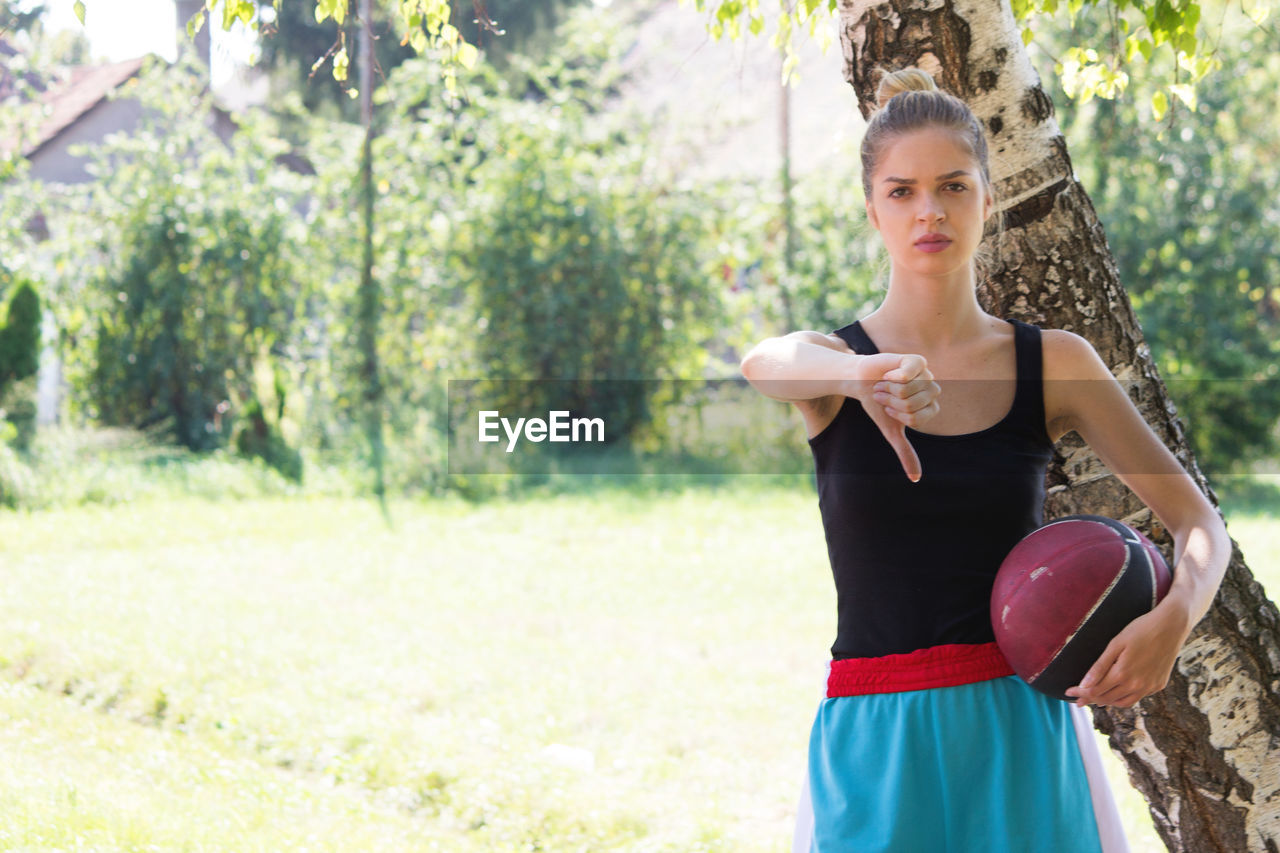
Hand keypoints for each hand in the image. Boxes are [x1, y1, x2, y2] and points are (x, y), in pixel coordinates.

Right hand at [850, 353, 940, 481]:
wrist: (861, 382)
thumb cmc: (877, 405)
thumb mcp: (891, 430)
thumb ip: (906, 452)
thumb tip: (916, 479)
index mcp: (930, 407)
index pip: (918, 419)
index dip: (898, 415)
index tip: (890, 410)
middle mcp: (931, 390)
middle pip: (913, 404)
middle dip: (892, 402)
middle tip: (885, 395)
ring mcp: (926, 374)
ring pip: (908, 389)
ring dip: (889, 389)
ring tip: (884, 384)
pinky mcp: (916, 361)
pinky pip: (908, 373)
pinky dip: (893, 376)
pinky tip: (890, 373)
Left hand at [1063, 602, 1190, 707]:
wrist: (1171, 627)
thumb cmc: (1140, 630)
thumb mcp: (1116, 644)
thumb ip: (1099, 667)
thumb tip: (1084, 685)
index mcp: (1123, 674)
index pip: (1095, 690)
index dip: (1080, 693)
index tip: (1067, 693)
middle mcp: (1137, 685)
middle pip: (1107, 698)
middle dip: (1090, 698)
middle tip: (1077, 698)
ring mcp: (1149, 687)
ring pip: (1123, 703)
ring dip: (1107, 702)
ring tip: (1095, 698)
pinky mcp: (1158, 685)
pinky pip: (1137, 698)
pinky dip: (1123, 698)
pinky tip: (1117, 692)